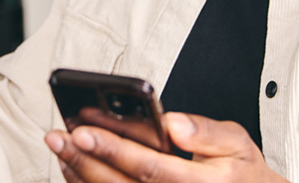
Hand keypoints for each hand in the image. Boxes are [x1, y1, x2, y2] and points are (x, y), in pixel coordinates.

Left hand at [44, 112, 286, 181]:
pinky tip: (74, 168)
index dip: (114, 150)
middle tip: (58, 137)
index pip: (150, 168)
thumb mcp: (238, 144)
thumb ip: (207, 132)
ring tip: (60, 149)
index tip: (83, 131)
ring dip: (80, 175)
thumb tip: (172, 122)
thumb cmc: (240, 172)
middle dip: (85, 161)